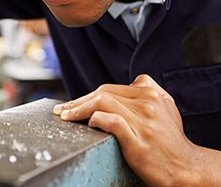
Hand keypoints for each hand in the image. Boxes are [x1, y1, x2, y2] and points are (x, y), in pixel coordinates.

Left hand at [53, 74, 209, 185]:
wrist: (186, 168)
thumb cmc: (172, 139)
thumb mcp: (167, 106)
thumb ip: (150, 88)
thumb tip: (132, 81)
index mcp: (149, 93)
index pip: (109, 88)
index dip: (88, 95)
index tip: (74, 103)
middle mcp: (146, 104)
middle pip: (102, 93)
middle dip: (78, 101)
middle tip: (62, 110)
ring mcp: (142, 122)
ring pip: (103, 103)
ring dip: (79, 109)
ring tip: (66, 117)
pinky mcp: (138, 140)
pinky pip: (112, 122)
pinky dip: (96, 119)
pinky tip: (89, 124)